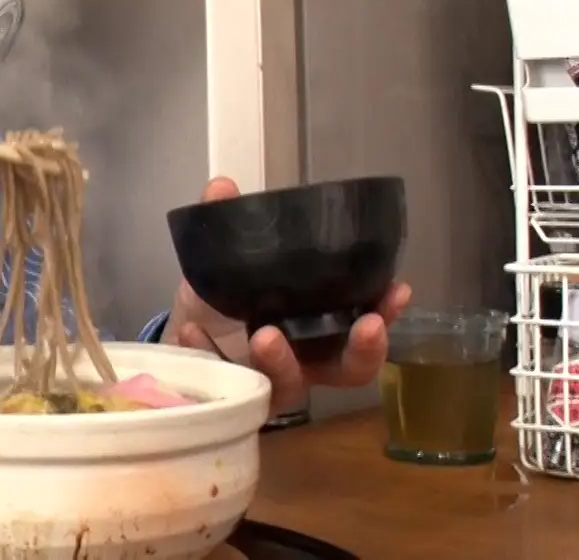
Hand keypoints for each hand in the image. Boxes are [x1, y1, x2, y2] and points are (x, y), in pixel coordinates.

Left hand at [163, 177, 411, 415]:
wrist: (182, 327)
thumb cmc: (223, 294)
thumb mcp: (226, 258)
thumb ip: (228, 223)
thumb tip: (222, 185)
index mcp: (320, 326)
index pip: (366, 328)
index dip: (386, 314)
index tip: (397, 290)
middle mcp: (305, 360)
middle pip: (350, 370)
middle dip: (364, 351)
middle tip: (364, 326)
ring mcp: (270, 381)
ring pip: (291, 387)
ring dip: (282, 362)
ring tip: (264, 335)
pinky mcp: (232, 393)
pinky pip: (228, 384)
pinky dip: (210, 353)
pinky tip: (194, 332)